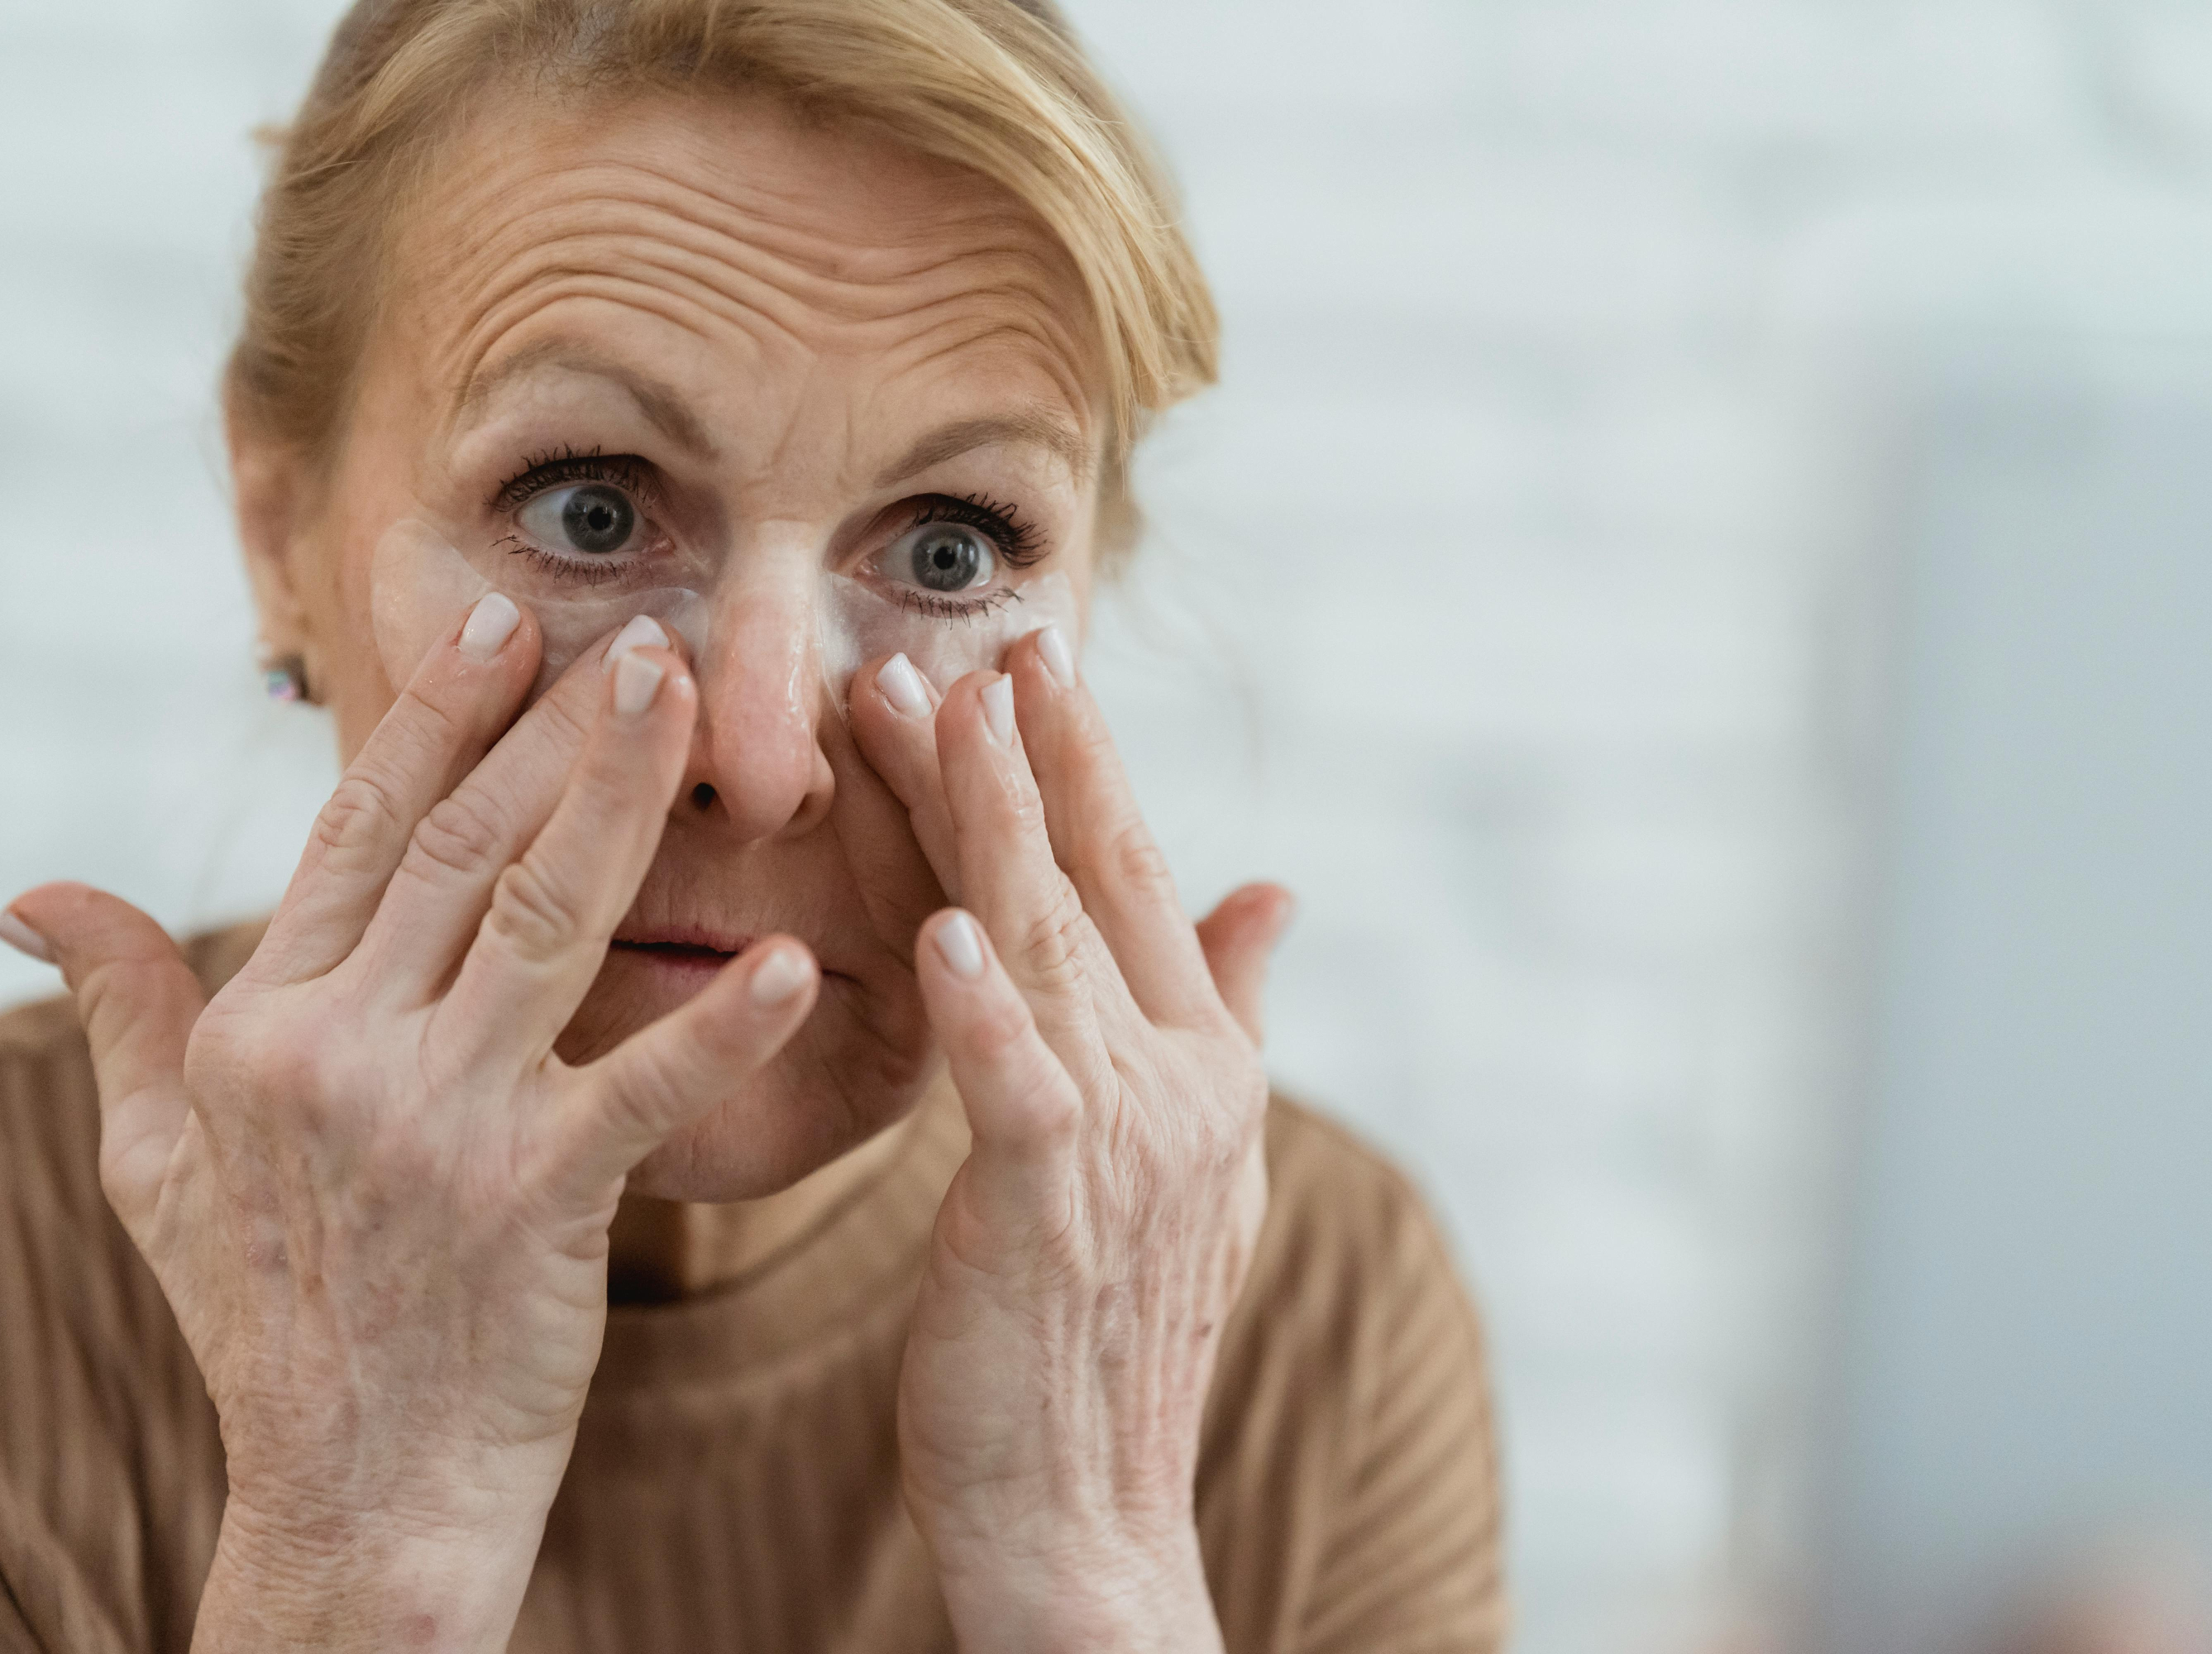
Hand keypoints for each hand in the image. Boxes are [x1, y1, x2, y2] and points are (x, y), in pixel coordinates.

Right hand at [1, 600, 818, 1650]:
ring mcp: (438, 1126)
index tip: (499, 620)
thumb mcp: (155, 1164)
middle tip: (643, 630)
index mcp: (261, 1027)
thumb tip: (31, 898)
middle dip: (556, 728)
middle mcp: (341, 1056)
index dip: (432, 718)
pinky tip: (795, 962)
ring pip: (550, 918)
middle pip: (466, 849)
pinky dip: (722, 1025)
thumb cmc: (268, 1320)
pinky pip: (642, 1087)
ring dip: (625, 800)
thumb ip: (117, 1011)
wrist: (355, 1497)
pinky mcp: (537, 1203)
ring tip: (698, 702)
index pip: (357, 834)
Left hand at [849, 635, 1291, 1653]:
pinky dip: (986, 1006)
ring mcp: (1123, 1141)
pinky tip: (943, 928)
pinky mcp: (1048, 1209)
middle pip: (1098, 886)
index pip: (1140, 880)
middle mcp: (1179, 1083)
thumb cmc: (1107, 1332)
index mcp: (1202, 1063)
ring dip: (993, 824)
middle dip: (1041, 753)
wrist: (1088, 1515)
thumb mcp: (1194, 1159)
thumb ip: (1225, 1012)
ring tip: (939, 711)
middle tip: (985, 636)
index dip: (1090, 766)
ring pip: (1050, 947)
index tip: (1036, 661)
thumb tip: (1272, 887)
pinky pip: (1017, 1085)